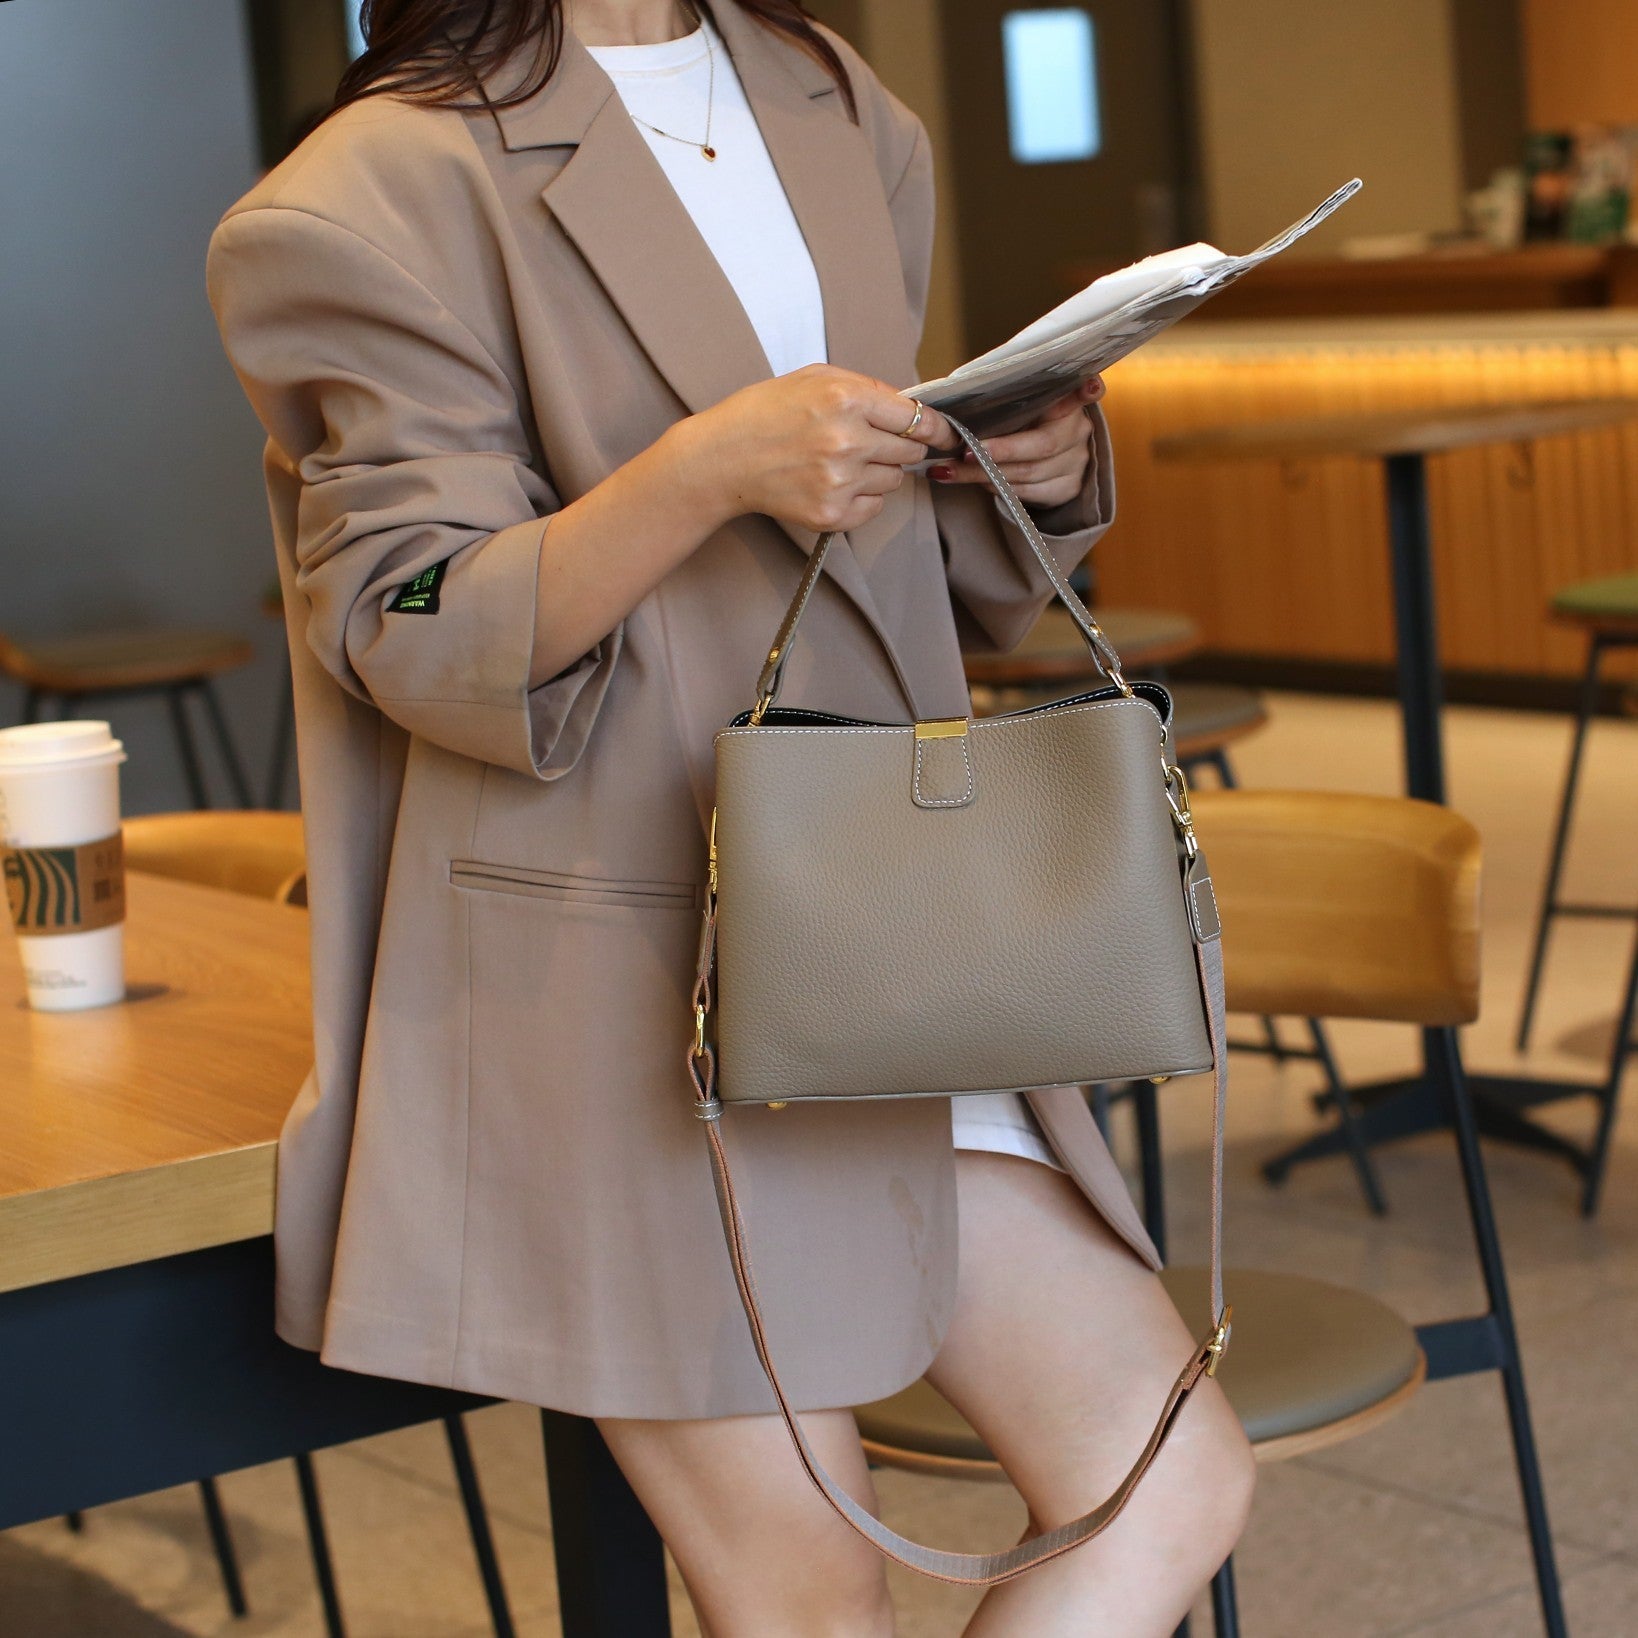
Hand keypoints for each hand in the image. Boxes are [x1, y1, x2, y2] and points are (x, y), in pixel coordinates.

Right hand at [676, 363, 953, 534]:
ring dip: (878, 472)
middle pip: (909, 451)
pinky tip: (832, 483)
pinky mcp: (831, 513)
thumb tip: (912, 408)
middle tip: (870, 444)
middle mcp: (847, 441)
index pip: (917, 418)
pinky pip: (873, 507)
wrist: (722, 459)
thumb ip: (867, 389)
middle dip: (899, 446)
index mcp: (846, 399)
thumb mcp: (815, 379)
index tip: (942, 434)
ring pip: (893, 480)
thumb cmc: (765, 413)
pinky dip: (862, 497)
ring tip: (840, 462)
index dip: (935, 428)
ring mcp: (840, 481)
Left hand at [928, 376, 1104, 509]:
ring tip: (950, 471)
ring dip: (985, 475)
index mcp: (1069, 402)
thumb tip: (962, 399)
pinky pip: (1028, 493)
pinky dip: (998, 489)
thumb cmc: (1024, 422)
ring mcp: (1077, 462)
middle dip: (1000, 451)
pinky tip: (977, 482)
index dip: (1088, 391)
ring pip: (1028, 474)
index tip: (1088, 388)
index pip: (1085, 392)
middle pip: (1042, 445)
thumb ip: (1009, 399)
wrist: (1049, 457)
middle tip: (965, 454)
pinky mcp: (1068, 488)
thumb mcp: (1020, 406)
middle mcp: (1079, 431)